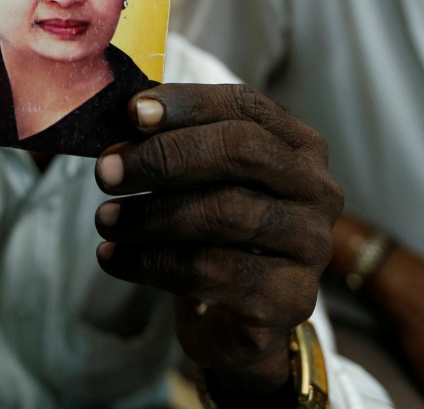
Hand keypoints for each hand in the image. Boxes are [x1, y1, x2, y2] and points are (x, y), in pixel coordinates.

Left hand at [93, 84, 342, 400]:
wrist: (232, 319)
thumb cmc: (212, 235)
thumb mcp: (199, 182)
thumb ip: (175, 143)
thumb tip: (130, 114)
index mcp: (300, 146)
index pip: (245, 107)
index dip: (187, 104)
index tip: (130, 112)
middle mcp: (317, 190)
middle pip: (241, 151)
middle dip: (165, 157)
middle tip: (107, 172)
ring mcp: (311, 245)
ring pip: (225, 212)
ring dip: (150, 214)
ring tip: (106, 219)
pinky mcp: (291, 298)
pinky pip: (212, 271)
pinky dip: (151, 262)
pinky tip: (115, 258)